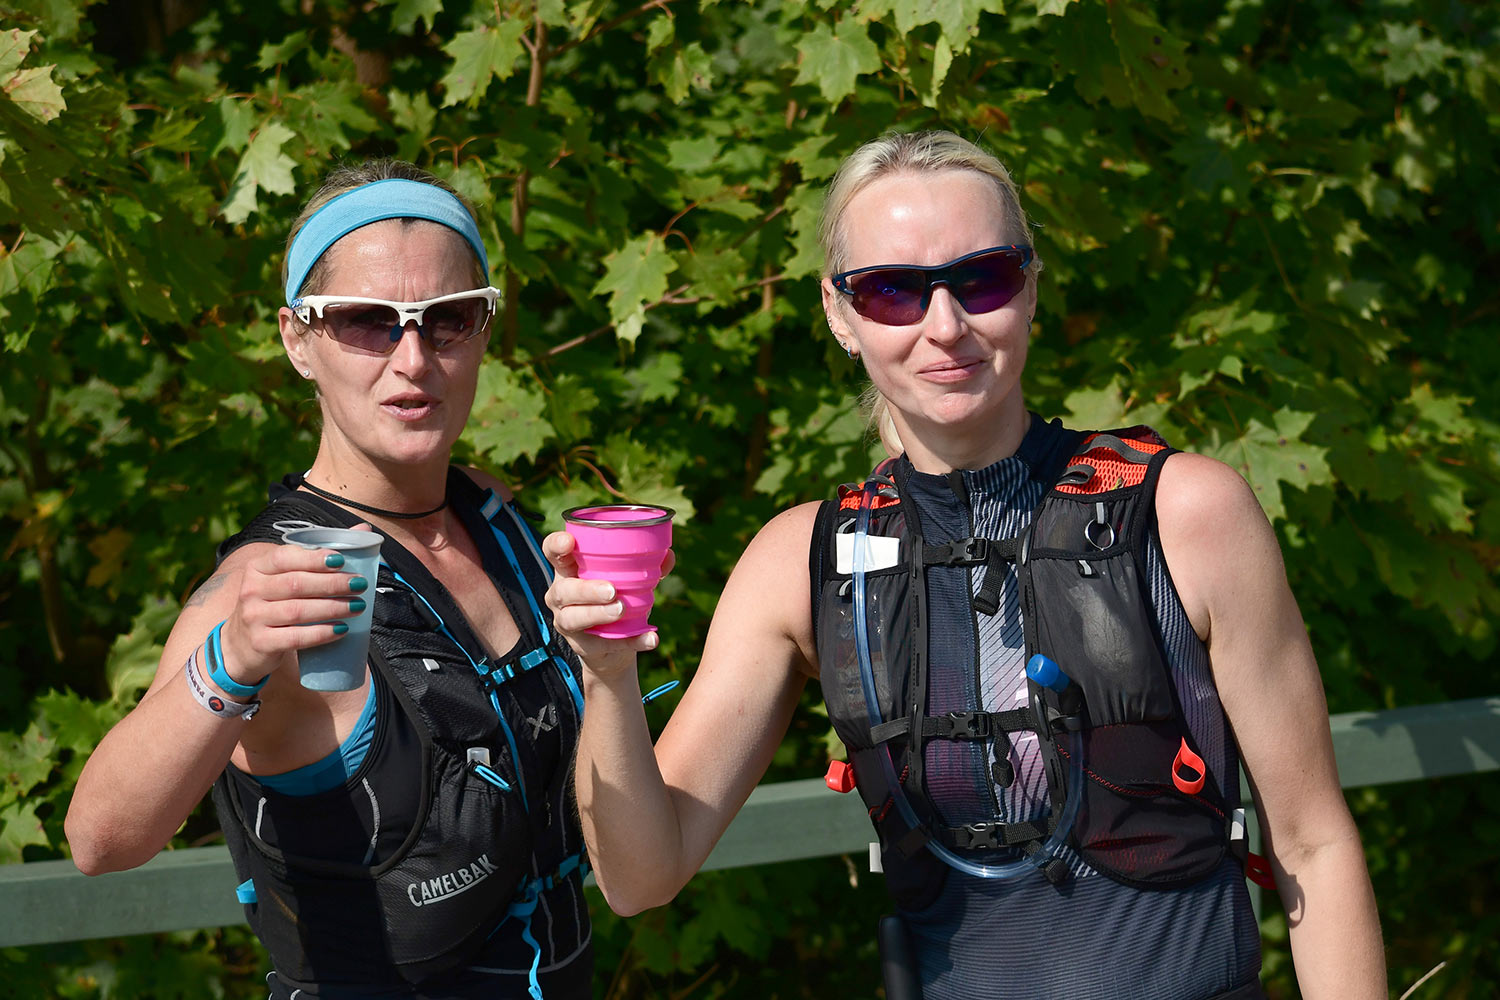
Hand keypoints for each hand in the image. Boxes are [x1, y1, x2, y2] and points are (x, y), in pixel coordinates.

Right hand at [215, 527, 375, 686]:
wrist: (240, 645)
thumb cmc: (272, 604)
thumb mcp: (284, 577)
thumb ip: (318, 556)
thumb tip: (362, 530)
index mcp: (258, 567)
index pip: (285, 557)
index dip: (314, 558)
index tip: (342, 560)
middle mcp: (251, 590)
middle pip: (296, 584)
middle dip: (332, 583)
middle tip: (359, 584)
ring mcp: (254, 617)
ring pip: (298, 610)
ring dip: (332, 608)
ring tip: (357, 606)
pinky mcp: (261, 642)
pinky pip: (296, 637)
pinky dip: (321, 633)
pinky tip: (340, 629)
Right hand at [542, 530, 669, 679]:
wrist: (614, 645)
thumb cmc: (616, 598)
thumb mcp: (628, 580)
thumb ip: (647, 566)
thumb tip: (668, 555)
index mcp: (569, 570)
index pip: (552, 552)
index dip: (556, 545)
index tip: (569, 542)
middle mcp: (561, 595)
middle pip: (564, 589)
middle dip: (586, 589)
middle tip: (612, 590)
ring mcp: (566, 621)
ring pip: (572, 618)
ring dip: (598, 614)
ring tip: (621, 610)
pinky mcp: (581, 646)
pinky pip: (602, 644)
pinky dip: (630, 641)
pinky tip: (650, 638)